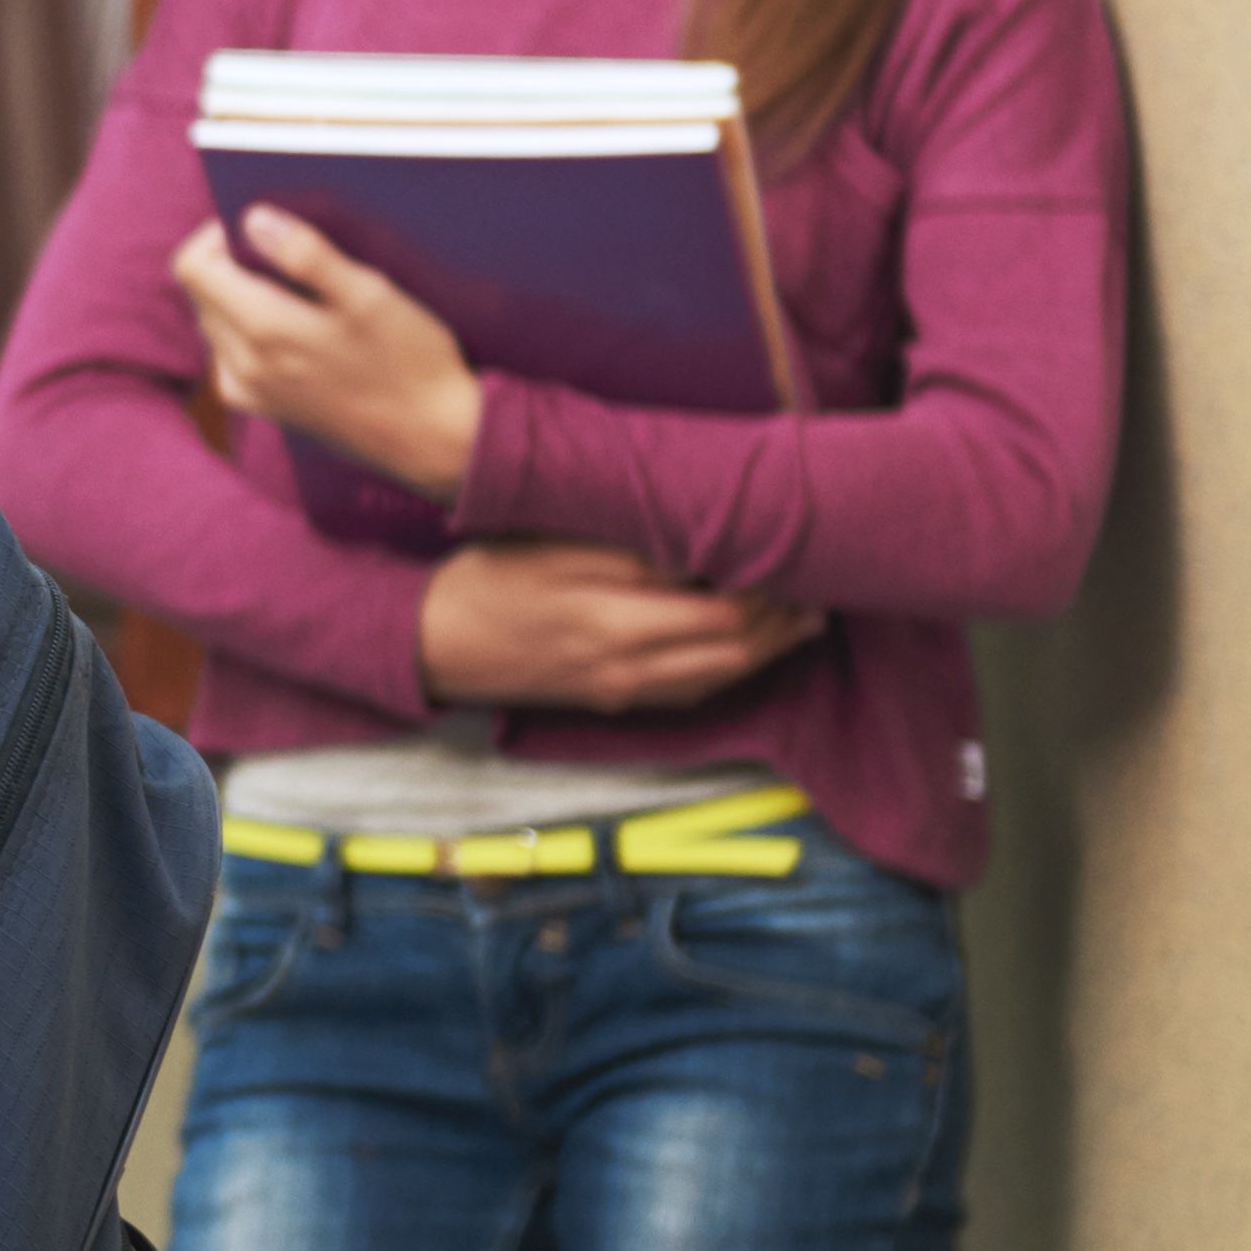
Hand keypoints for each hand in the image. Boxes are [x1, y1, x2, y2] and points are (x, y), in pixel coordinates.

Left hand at [177, 205, 485, 498]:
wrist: (433, 440)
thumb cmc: (410, 364)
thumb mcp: (369, 296)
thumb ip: (307, 255)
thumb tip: (252, 219)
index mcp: (262, 329)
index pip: (191, 268)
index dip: (214, 236)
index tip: (254, 225)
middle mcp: (242, 366)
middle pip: (201, 293)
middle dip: (230, 264)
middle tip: (287, 253)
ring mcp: (250, 393)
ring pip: (215, 324)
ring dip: (241, 297)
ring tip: (299, 290)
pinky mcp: (265, 409)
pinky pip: (233, 357)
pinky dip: (250, 332)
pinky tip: (298, 329)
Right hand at [418, 540, 823, 713]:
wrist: (431, 643)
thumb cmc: (490, 581)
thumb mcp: (561, 549)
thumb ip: (638, 555)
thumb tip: (708, 553)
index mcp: (621, 627)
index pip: (727, 615)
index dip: (771, 593)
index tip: (798, 559)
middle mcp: (630, 671)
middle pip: (733, 653)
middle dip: (782, 625)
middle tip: (819, 591)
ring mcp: (621, 693)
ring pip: (717, 678)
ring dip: (763, 651)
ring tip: (797, 621)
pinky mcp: (610, 701)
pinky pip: (687, 693)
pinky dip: (727, 670)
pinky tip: (741, 650)